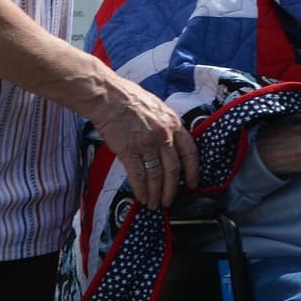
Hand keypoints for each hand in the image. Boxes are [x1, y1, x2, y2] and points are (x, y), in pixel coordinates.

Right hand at [91, 72, 198, 210]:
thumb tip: (170, 142)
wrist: (107, 96)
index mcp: (173, 123)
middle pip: (173, 169)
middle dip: (172, 189)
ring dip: (155, 193)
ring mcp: (146, 144)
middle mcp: (163, 135)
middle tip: (169, 201)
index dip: (193, 171)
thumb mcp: (157, 107)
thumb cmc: (129, 97)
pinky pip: (138, 175)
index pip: (189, 152)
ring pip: (156, 176)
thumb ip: (166, 125)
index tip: (193, 184)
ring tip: (154, 204)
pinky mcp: (128, 151)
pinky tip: (141, 198)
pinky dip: (141, 189)